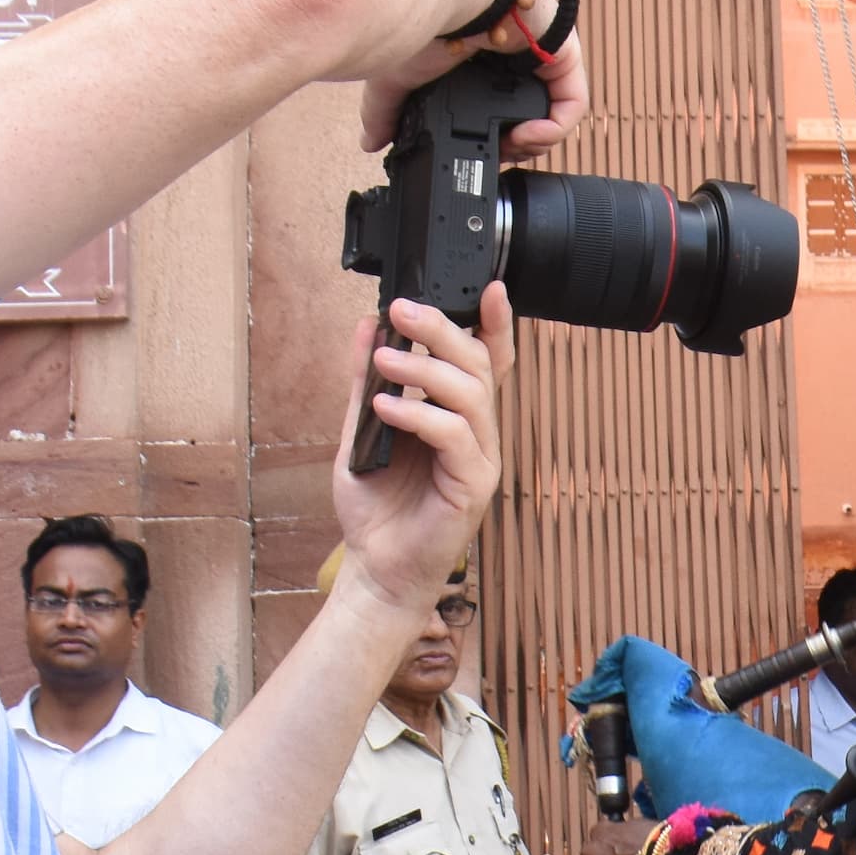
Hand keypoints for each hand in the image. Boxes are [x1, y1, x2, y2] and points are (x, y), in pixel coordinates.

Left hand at [332, 284, 514, 598]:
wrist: (376, 568)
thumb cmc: (376, 506)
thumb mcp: (360, 430)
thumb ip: (366, 380)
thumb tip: (368, 326)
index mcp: (458, 417)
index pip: (486, 360)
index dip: (494, 323)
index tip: (488, 286)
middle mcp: (477, 433)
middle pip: (479, 365)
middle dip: (443, 329)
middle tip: (403, 310)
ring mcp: (480, 458)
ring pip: (470, 394)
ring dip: (424, 368)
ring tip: (384, 360)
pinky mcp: (473, 485)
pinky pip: (455, 435)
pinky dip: (418, 415)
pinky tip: (385, 409)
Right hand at [354, 0, 590, 158]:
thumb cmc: (424, 18)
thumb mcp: (399, 76)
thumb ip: (388, 111)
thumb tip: (372, 141)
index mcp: (485, 65)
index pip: (500, 115)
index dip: (494, 144)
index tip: (479, 156)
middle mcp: (518, 60)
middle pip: (530, 118)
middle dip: (513, 147)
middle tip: (494, 155)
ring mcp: (545, 54)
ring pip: (554, 114)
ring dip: (533, 143)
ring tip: (508, 148)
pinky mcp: (565, 53)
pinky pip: (572, 104)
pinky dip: (553, 130)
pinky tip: (525, 136)